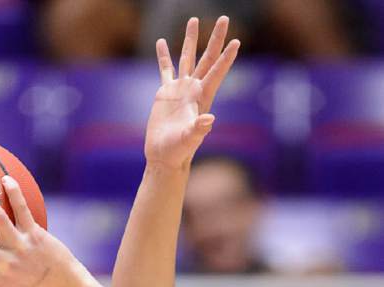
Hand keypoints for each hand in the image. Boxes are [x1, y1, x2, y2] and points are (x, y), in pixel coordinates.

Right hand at [145, 16, 239, 170]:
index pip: (217, 72)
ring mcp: (180, 89)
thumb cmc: (179, 151)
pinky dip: (163, 56)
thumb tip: (209, 120)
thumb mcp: (189, 140)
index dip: (226, 57)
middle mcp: (193, 90)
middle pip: (207, 58)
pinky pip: (165, 69)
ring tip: (193, 20)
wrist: (164, 155)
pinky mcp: (165, 93)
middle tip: (224, 18)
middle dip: (215, 38)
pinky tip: (161, 42)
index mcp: (202, 98)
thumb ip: (199, 129)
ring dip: (190, 39)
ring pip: (187, 58)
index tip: (236, 41)